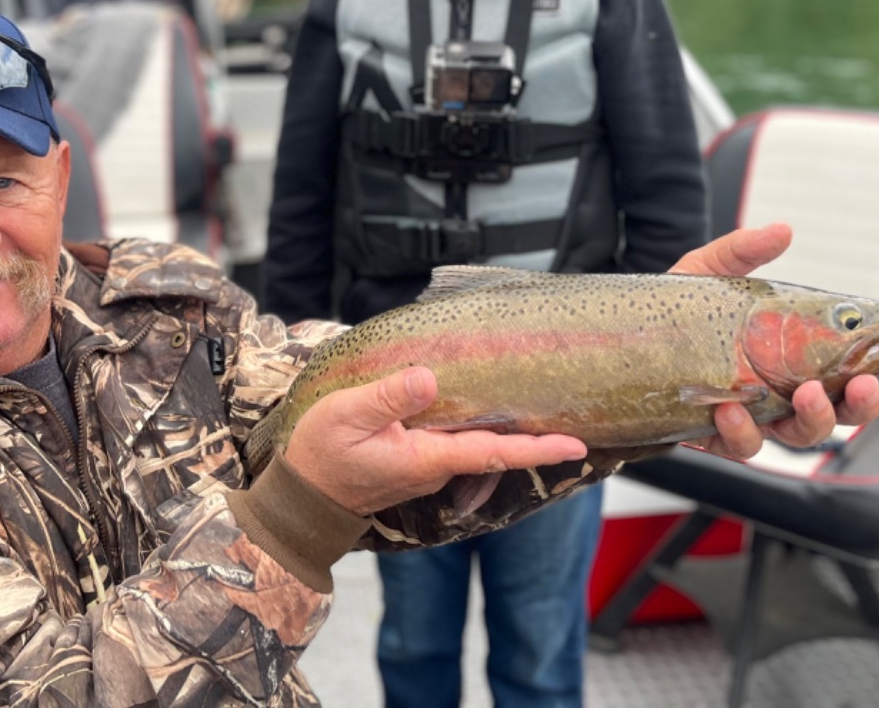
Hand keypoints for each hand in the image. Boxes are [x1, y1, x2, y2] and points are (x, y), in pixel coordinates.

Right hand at [282, 367, 587, 515]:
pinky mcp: (414, 463)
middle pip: (496, 451)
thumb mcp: (346, 416)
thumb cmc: (319, 456)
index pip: (493, 451)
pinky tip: (487, 412)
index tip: (576, 445)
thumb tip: (429, 378)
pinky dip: (481, 431)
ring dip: (512, 434)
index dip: (537, 448)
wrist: (301, 500)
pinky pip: (457, 446)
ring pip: (478, 449)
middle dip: (537, 439)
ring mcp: (426, 469)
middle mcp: (434, 467)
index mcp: (425, 458)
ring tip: (544, 412)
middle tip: (576, 421)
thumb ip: (388, 398)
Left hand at [670, 223, 878, 459]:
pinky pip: (740, 446)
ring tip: (802, 395)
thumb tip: (782, 230)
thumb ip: (741, 252)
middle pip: (841, 410)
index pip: (855, 358)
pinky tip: (731, 411)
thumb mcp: (703, 273)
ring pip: (800, 437)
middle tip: (861, 385)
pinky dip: (742, 432)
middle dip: (862, 403)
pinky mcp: (712, 436)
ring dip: (811, 420)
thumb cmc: (668, 314)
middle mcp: (778, 390)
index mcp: (790, 353)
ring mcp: (750, 416)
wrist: (613, 347)